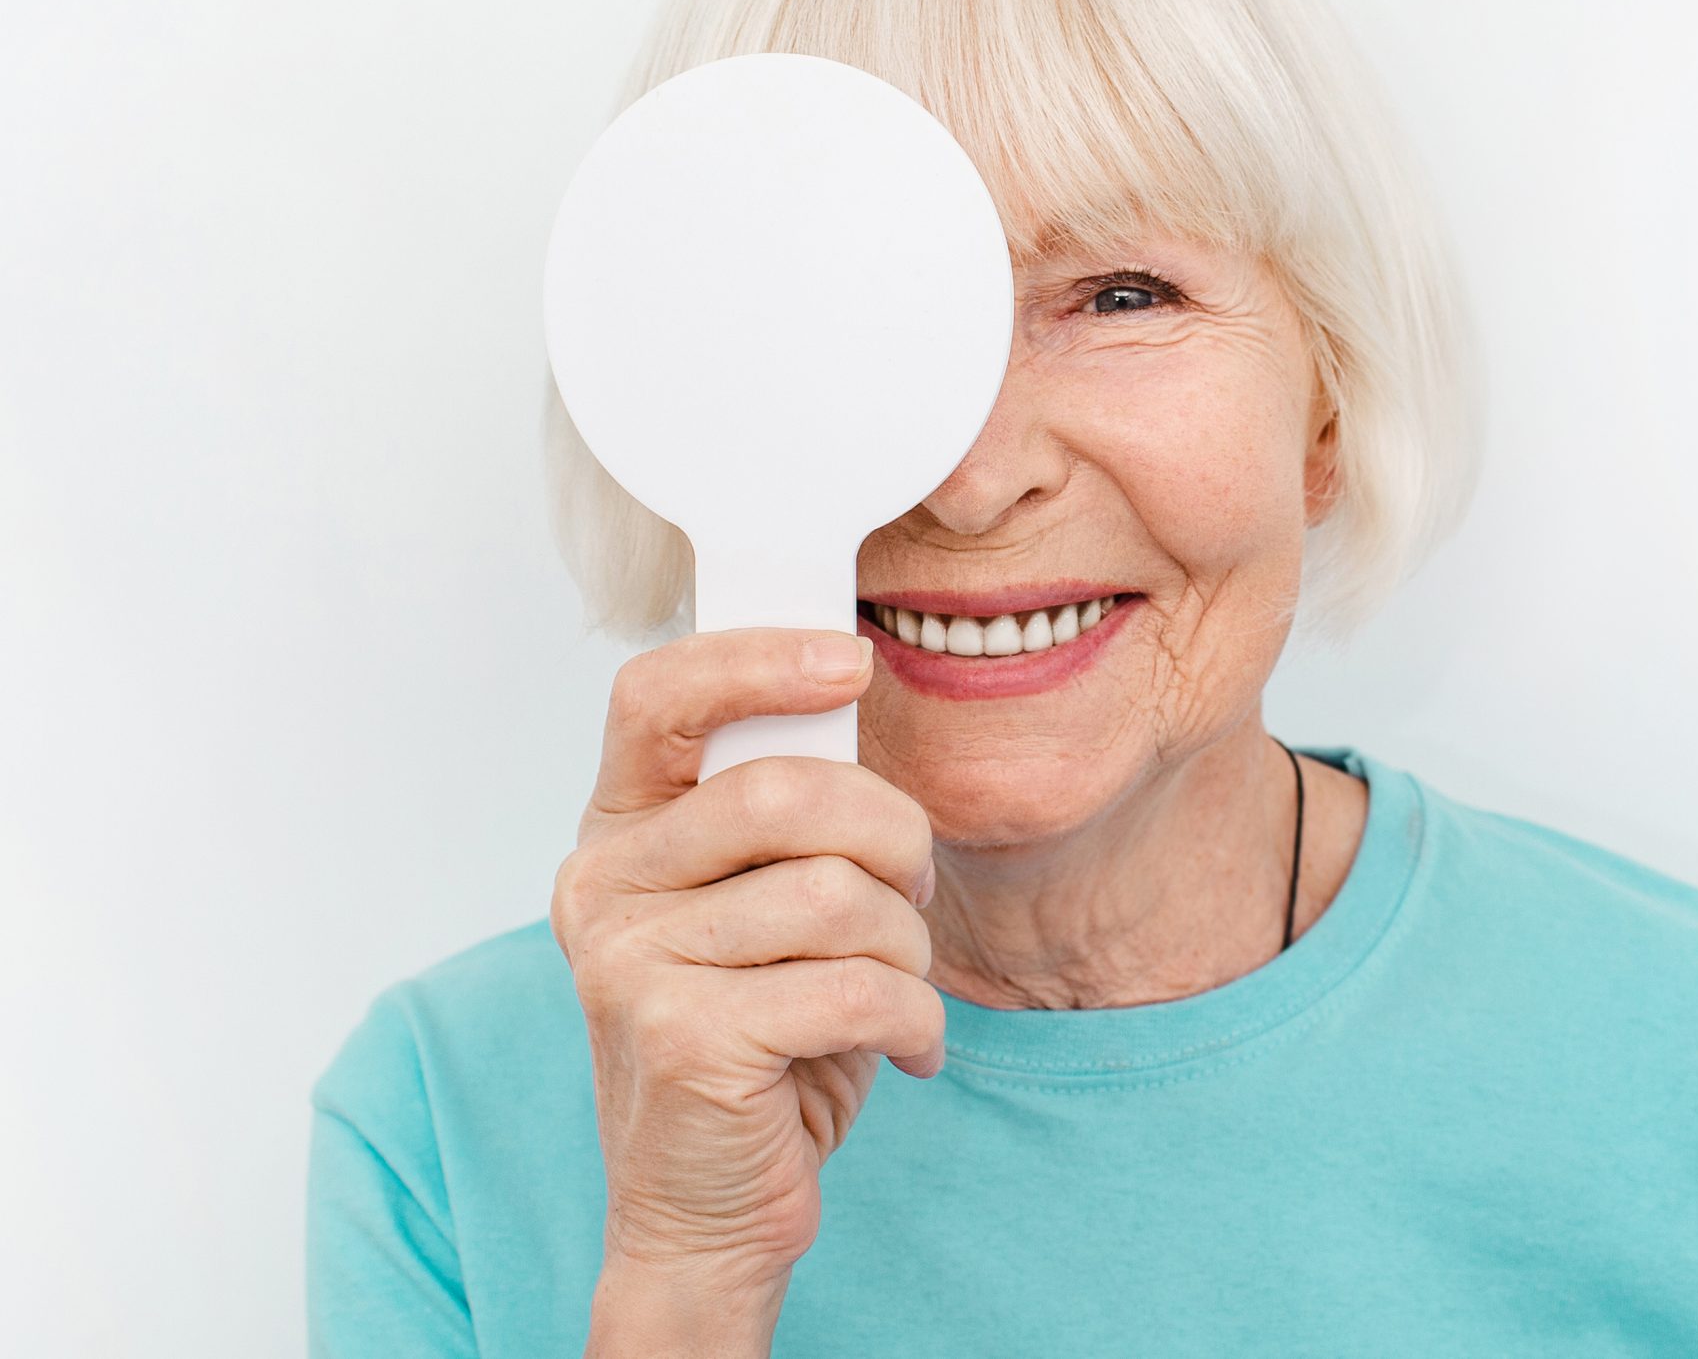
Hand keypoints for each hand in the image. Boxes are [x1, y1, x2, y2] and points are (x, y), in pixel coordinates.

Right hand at [550, 626, 943, 1322]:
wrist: (706, 1213)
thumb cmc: (757, 1038)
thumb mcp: (759, 906)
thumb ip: (782, 813)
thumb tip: (847, 687)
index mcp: (618, 834)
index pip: (656, 697)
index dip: (756, 660)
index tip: (852, 661)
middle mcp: (603, 888)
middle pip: (785, 790)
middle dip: (893, 834)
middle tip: (917, 889)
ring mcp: (631, 965)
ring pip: (838, 893)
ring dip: (908, 944)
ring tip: (899, 986)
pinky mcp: (684, 1040)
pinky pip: (856, 987)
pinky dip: (913, 1020)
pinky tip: (905, 1048)